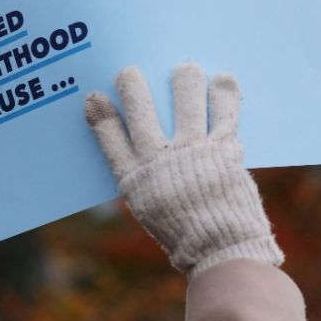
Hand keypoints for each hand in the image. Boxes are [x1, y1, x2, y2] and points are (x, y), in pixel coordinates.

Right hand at [84, 63, 283, 277]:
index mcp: (135, 179)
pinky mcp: (224, 147)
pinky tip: (222, 80)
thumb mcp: (150, 209)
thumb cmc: (185, 234)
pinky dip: (224, 92)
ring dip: (184, 78)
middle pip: (139, 107)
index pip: (109, 138)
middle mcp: (160, 159)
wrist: (222, 250)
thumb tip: (144, 148)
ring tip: (185, 70)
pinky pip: (225, 109)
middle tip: (131, 72)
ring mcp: (193, 149)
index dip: (101, 115)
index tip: (95, 97)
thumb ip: (145, 179)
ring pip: (184, 95)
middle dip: (132, 83)